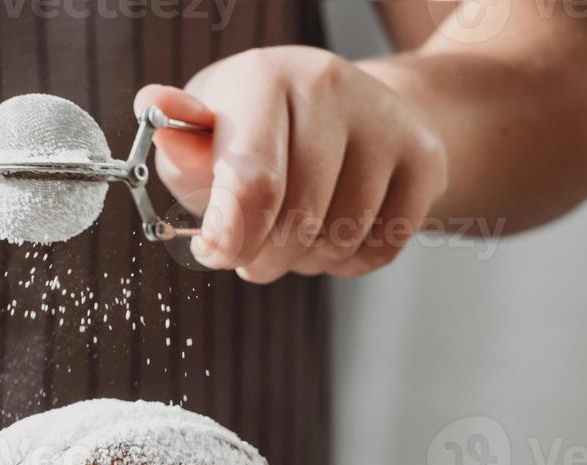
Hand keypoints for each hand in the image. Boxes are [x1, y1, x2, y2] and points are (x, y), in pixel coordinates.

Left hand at [135, 47, 447, 282]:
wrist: (344, 112)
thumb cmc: (257, 133)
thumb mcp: (206, 136)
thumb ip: (179, 146)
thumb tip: (162, 118)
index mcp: (264, 78)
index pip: (253, 182)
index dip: (231, 238)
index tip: (216, 253)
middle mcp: (329, 88)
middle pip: (296, 222)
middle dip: (262, 259)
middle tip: (248, 255)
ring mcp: (385, 121)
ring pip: (340, 241)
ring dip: (304, 263)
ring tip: (290, 238)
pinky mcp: (424, 158)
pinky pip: (381, 249)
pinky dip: (348, 264)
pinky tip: (331, 238)